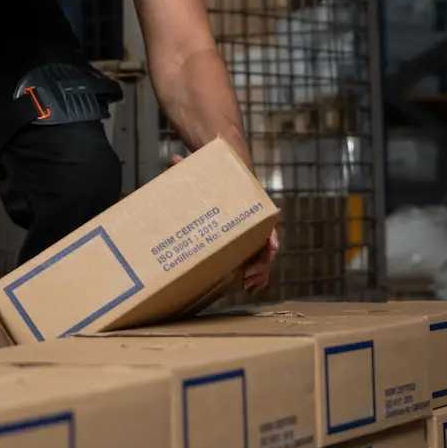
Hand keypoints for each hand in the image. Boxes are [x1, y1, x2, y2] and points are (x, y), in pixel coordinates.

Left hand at [173, 152, 277, 295]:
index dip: (270, 238)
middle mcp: (256, 223)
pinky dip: (256, 276)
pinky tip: (251, 288)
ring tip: (249, 287)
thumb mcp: (207, 173)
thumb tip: (175, 159)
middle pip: (267, 247)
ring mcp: (253, 236)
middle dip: (262, 265)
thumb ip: (193, 167)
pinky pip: (256, 263)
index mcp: (252, 208)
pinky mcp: (246, 245)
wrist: (231, 179)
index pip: (267, 223)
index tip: (271, 248)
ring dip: (260, 274)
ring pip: (264, 258)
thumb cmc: (219, 179)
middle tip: (248, 277)